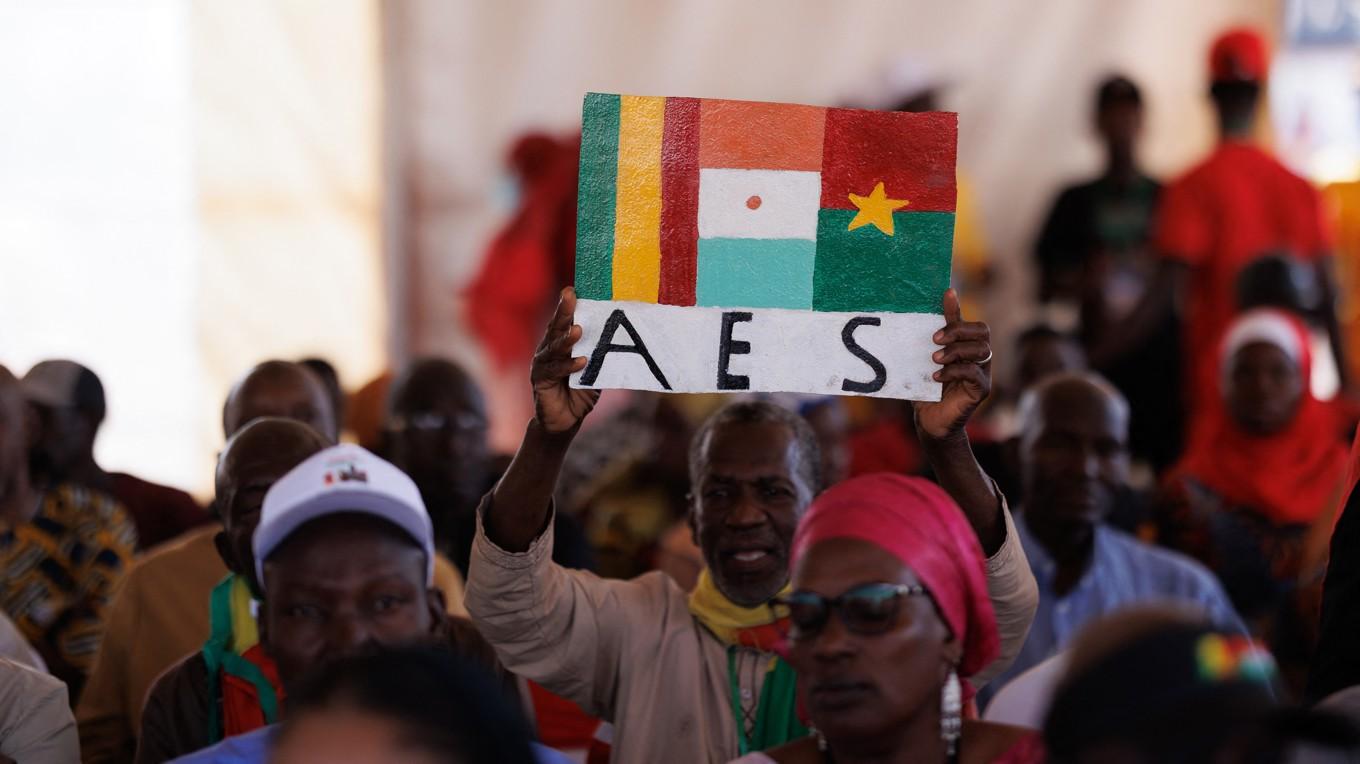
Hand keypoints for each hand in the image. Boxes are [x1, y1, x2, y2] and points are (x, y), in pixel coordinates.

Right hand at [531, 287, 599, 432]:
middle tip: (569, 296)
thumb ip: (599, 355)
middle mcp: (548, 351)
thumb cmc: (581, 392)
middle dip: (563, 311)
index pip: (563, 321)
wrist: (565, 422)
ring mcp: (542, 365)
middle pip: (555, 328)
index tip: (573, 289)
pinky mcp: (540, 381)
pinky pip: (554, 371)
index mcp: (560, 344)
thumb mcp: (594, 371)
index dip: (567, 305)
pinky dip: (568, 366)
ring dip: (566, 339)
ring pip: (553, 348)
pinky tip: (581, 361)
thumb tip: (621, 337)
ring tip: (578, 330)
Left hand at [913, 289, 990, 440]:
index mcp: (965, 347)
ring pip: (982, 350)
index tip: (946, 295)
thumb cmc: (926, 390)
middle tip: (935, 339)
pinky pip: (974, 373)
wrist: (930, 420)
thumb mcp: (923, 363)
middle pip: (982, 332)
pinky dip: (954, 371)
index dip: (958, 309)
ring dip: (956, 351)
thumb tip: (910, 321)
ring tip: (935, 359)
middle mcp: (978, 358)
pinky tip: (936, 377)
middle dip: (959, 330)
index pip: (968, 322)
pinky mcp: (981, 390)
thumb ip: (924, 343)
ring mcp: (982, 373)